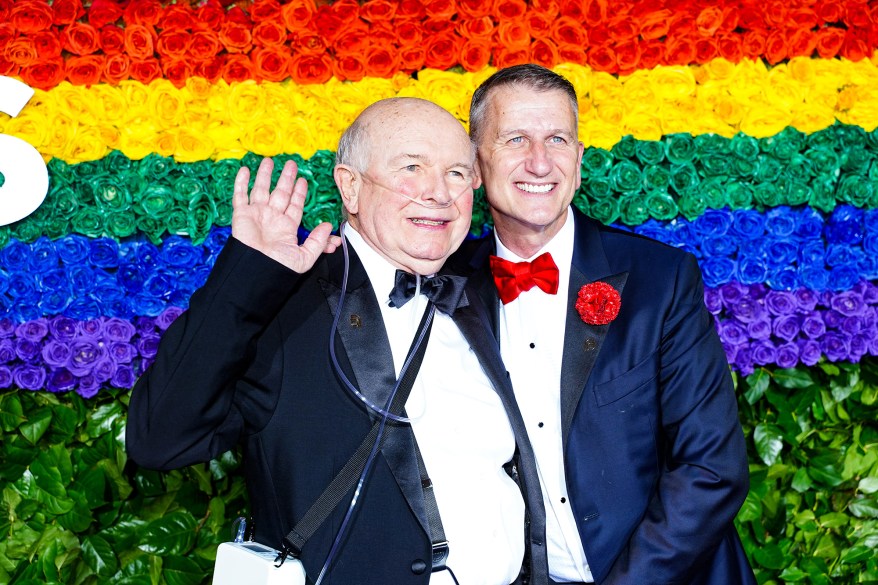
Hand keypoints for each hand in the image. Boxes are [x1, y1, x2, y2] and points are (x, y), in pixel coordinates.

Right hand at [232, 158, 340, 272]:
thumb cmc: (279, 267)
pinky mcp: (242, 215)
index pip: (295, 205)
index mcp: (287, 227)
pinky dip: (241, 183)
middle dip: (286, 179)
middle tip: (291, 164)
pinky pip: (240, 196)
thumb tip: (327, 226)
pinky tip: (245, 170)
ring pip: (261, 190)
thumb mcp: (305, 256)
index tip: (303, 181)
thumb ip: (317, 241)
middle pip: (280, 193)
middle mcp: (272, 218)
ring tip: (269, 161)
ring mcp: (257, 215)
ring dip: (265, 175)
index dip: (299, 193)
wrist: (257, 270)